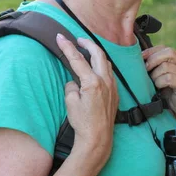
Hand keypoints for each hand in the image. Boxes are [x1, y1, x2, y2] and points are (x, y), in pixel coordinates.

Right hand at [56, 34, 118, 163]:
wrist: (98, 138)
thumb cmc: (83, 122)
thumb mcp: (70, 102)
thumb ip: (71, 86)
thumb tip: (75, 82)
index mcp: (92, 82)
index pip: (77, 59)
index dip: (67, 46)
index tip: (60, 37)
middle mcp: (105, 81)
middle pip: (98, 54)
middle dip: (87, 43)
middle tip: (78, 39)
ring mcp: (112, 87)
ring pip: (106, 62)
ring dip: (96, 53)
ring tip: (87, 50)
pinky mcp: (115, 93)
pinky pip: (109, 73)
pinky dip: (102, 65)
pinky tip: (96, 67)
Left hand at [143, 46, 175, 118]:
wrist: (169, 111)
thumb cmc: (160, 90)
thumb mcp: (155, 73)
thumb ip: (152, 62)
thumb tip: (137, 53)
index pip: (164, 47)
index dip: (150, 51)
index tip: (140, 58)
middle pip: (168, 52)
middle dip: (152, 61)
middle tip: (146, 71)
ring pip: (166, 66)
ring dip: (155, 75)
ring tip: (154, 83)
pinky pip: (169, 78)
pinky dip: (160, 82)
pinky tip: (159, 88)